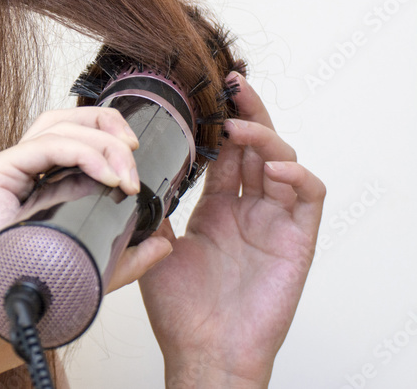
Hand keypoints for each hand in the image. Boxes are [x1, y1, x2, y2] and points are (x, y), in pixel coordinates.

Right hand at [0, 106, 164, 290]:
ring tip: (125, 174)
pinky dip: (82, 153)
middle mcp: (13, 171)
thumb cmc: (28, 292)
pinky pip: (43, 146)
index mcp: (30, 184)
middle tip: (133, 152)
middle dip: (104, 124)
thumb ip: (127, 256)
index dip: (102, 133)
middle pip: (60, 121)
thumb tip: (162, 243)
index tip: (133, 155)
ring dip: (100, 143)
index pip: (66, 138)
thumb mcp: (93, 268)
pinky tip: (106, 175)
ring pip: (55, 127)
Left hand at [138, 72, 324, 386]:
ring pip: (283, 161)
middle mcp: (247, 210)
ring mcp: (274, 223)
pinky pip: (308, 197)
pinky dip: (297, 175)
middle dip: (247, 111)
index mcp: (216, 209)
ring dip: (264, 137)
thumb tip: (129, 168)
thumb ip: (153, 206)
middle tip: (232, 84)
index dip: (219, 121)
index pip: (224, 152)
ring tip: (237, 128)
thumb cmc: (180, 310)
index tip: (207, 92)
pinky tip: (273, 168)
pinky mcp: (297, 241)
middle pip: (257, 146)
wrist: (203, 351)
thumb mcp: (154, 246)